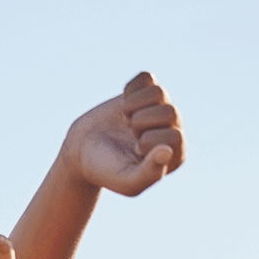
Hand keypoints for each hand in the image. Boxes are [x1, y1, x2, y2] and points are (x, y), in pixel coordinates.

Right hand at [58, 71, 183, 197]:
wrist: (82, 151)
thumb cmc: (106, 170)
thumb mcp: (126, 181)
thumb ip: (149, 173)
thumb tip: (167, 151)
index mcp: (175, 154)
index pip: (174, 137)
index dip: (148, 141)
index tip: (134, 150)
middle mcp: (172, 128)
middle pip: (169, 112)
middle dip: (141, 123)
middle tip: (130, 133)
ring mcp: (159, 108)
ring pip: (158, 92)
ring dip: (133, 106)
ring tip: (126, 121)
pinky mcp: (144, 92)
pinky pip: (146, 77)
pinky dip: (130, 90)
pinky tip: (123, 107)